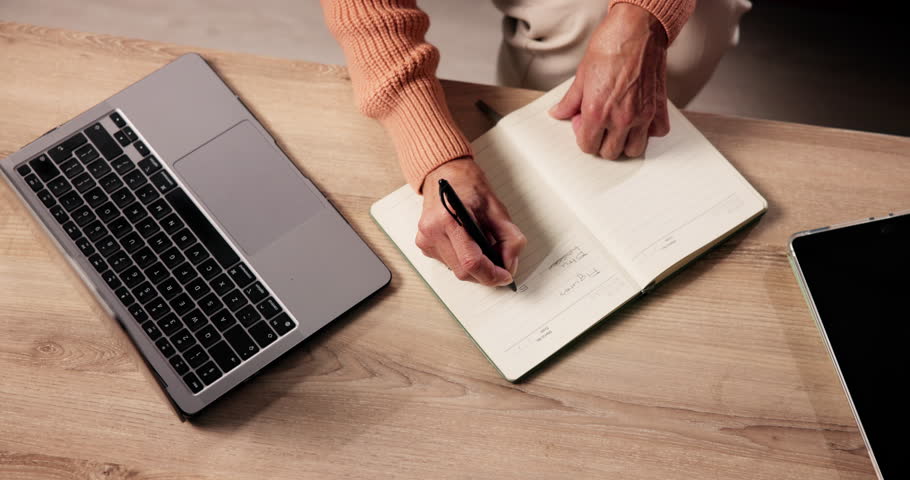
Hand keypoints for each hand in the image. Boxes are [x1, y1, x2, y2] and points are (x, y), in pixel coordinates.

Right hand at [416, 158, 525, 285]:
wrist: (446, 174)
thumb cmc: (469, 187)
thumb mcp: (497, 209)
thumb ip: (509, 239)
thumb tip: (509, 264)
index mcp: (449, 218)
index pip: (471, 262)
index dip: (491, 274)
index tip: (505, 275)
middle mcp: (432, 230)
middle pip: (464, 272)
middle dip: (486, 274)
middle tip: (501, 265)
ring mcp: (425, 239)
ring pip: (457, 271)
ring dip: (476, 268)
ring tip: (485, 250)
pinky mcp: (424, 244)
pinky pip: (449, 264)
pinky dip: (464, 261)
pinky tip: (469, 245)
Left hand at [549, 3, 669, 158]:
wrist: (637, 29)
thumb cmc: (611, 46)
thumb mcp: (582, 75)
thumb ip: (571, 100)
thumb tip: (560, 111)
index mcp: (597, 112)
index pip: (588, 146)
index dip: (583, 136)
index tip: (584, 124)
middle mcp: (621, 118)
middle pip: (610, 152)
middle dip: (602, 141)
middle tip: (599, 123)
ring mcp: (643, 115)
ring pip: (634, 149)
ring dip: (624, 141)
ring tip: (618, 125)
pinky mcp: (659, 108)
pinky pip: (657, 133)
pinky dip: (648, 131)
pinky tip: (639, 119)